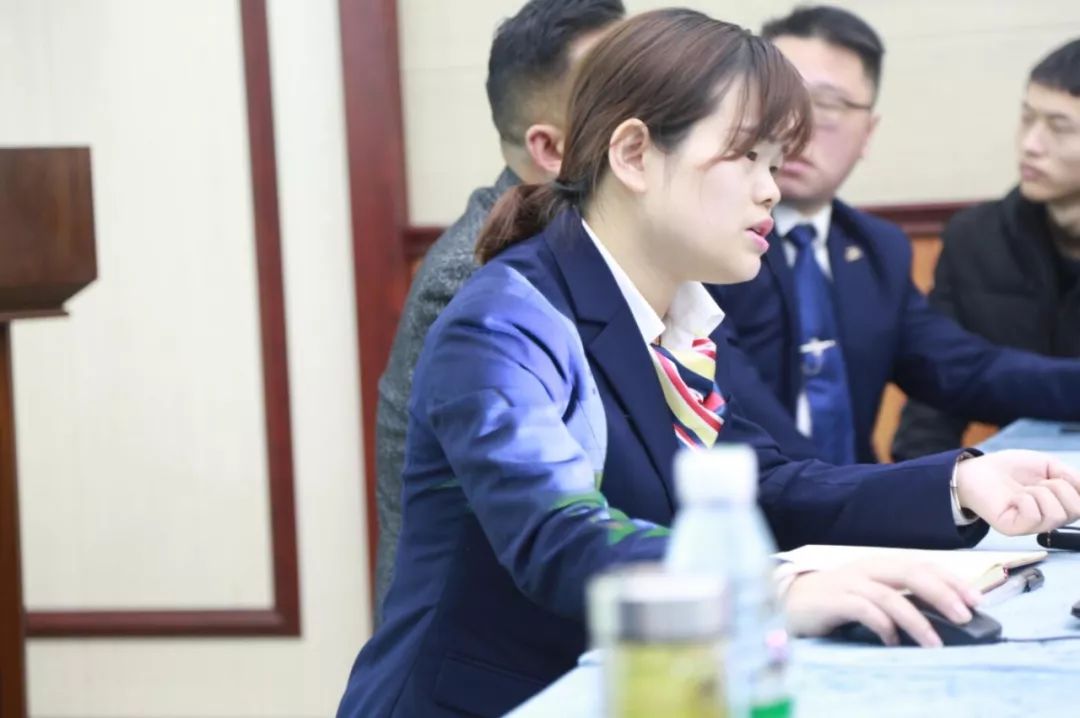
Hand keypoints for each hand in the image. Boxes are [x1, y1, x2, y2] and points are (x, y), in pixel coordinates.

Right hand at [785, 559, 981, 647]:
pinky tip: (892, 641)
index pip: (923, 565)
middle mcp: (867, 569)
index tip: (977, 599)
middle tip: (966, 616)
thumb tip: (942, 617)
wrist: (789, 601)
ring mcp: (849, 583)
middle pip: (911, 573)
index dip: (951, 580)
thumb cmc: (836, 600)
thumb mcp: (871, 594)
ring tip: (935, 643)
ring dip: (916, 619)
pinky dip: (882, 625)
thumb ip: (899, 599)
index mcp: (880, 565)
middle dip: (942, 593)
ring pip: (890, 595)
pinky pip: (862, 610)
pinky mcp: (832, 600)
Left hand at [954, 450, 1079, 534]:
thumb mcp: (1049, 466)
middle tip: (1040, 481)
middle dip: (1060, 486)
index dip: (1078, 487)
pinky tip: (1013, 497)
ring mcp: (1031, 526)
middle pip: (1076, 511)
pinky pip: (1034, 514)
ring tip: (1024, 489)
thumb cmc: (1012, 468)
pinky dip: (1025, 498)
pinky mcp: (1014, 528)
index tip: (1062, 476)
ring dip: (1040, 492)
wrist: (978, 469)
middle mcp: (1049, 520)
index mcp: (1060, 506)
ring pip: (1056, 514)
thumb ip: (1073, 478)